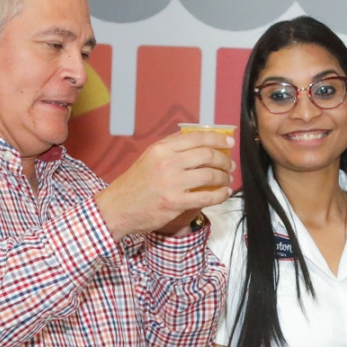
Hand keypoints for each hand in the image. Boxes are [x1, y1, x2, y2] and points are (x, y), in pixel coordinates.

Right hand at [94, 130, 232, 237]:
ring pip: (210, 176)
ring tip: (227, 180)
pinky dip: (220, 195)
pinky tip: (224, 194)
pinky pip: (206, 197)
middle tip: (229, 165)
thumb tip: (198, 139)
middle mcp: (167, 163)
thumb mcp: (149, 157)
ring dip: (224, 178)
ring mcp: (172, 183)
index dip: (217, 139)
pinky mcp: (175, 203)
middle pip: (207, 155)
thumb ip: (171, 147)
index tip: (229, 142)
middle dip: (224, 160)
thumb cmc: (135, 183)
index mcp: (161, 149)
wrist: (117, 208)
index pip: (197, 138)